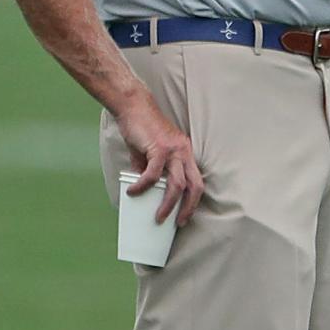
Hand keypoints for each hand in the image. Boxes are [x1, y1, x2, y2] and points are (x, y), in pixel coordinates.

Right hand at [116, 89, 204, 226]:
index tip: (185, 215)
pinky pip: (152, 174)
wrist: (133, 106)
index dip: (193, 200)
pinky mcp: (158, 148)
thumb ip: (148, 170)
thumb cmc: (141, 129)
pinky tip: (133, 192)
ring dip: (168, 204)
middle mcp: (184, 152)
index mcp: (185, 153)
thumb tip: (142, 190)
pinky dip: (143, 186)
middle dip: (189, 208)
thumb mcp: (149, 153)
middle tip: (179, 223)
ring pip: (177, 184)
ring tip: (158, 218)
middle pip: (195, 185)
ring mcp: (173, 150)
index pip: (197, 181)